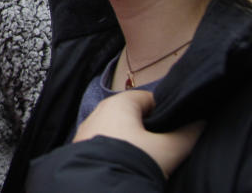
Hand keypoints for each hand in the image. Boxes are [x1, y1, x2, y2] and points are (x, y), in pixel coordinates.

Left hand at [73, 90, 203, 177]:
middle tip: (167, 145)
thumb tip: (201, 122)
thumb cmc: (133, 160)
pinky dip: (120, 150)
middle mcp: (99, 111)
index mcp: (118, 103)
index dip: (168, 111)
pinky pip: (107, 143)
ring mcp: (87, 130)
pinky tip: (131, 163)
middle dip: (151, 128)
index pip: (149, 98)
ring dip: (135, 141)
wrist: (99, 187)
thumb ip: (188, 134)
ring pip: (120, 130)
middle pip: (133, 115)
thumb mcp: (168, 149)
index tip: (179, 127)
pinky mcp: (81, 148)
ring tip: (150, 158)